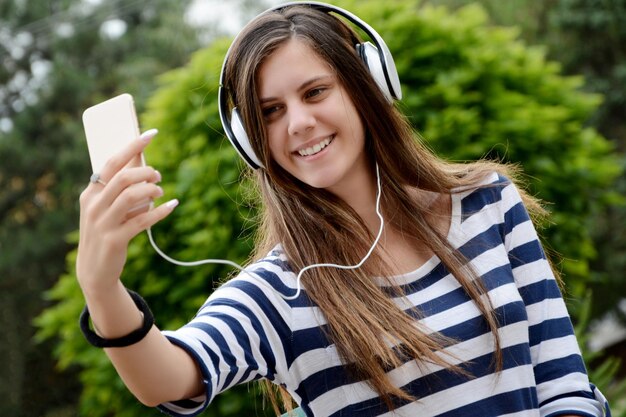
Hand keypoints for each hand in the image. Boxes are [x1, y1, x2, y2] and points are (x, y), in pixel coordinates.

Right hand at [77, 129, 177, 295]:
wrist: (94, 270)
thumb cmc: (107, 230)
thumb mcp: (108, 207)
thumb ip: (121, 186)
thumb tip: (142, 158)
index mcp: (91, 192)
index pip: (113, 162)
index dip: (134, 146)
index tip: (152, 134)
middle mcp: (94, 204)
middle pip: (123, 178)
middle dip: (146, 172)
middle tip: (158, 176)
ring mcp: (103, 222)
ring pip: (131, 196)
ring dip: (152, 191)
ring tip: (161, 192)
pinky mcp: (115, 239)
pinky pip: (142, 220)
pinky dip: (160, 211)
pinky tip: (172, 206)